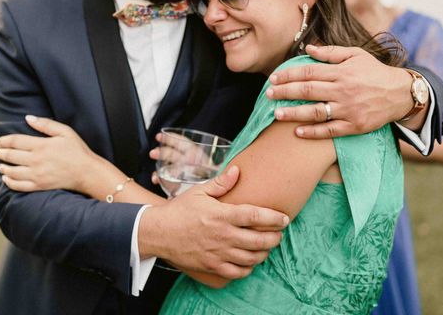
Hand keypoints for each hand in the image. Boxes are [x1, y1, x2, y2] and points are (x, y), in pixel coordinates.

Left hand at [0, 116, 98, 191]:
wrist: (87, 172)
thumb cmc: (77, 150)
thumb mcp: (65, 132)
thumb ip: (45, 124)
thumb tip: (28, 118)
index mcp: (41, 145)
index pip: (16, 141)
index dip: (5, 141)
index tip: (0, 141)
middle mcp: (36, 160)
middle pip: (11, 156)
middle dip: (1, 153)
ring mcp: (37, 175)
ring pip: (12, 172)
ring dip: (3, 168)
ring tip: (0, 165)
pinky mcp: (39, 186)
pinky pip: (19, 186)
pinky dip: (10, 183)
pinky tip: (7, 179)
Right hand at [139, 166, 288, 279]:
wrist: (158, 232)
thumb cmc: (178, 210)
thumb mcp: (198, 191)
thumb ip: (221, 183)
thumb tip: (237, 170)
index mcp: (221, 215)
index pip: (255, 216)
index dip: (274, 218)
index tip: (284, 218)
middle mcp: (223, 235)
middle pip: (259, 240)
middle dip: (275, 238)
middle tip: (278, 233)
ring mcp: (218, 253)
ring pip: (252, 258)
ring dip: (264, 253)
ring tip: (267, 246)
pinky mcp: (212, 266)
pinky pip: (238, 272)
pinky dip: (249, 268)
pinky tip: (250, 260)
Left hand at [267, 45, 411, 138]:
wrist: (402, 93)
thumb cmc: (375, 72)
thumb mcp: (356, 55)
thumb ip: (331, 52)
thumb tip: (308, 48)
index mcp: (341, 72)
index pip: (309, 72)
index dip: (289, 75)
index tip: (273, 79)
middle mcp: (343, 90)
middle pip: (308, 90)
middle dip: (285, 92)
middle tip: (268, 94)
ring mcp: (348, 109)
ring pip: (316, 112)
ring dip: (294, 113)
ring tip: (276, 114)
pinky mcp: (354, 126)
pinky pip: (330, 130)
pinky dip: (313, 132)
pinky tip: (297, 132)